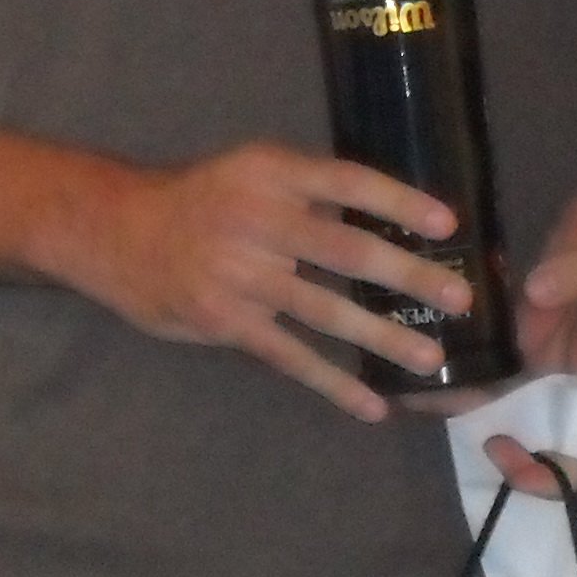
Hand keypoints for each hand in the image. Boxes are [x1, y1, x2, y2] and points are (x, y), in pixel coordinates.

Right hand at [75, 145, 472, 421]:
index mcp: (271, 171)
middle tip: (457, 297)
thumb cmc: (201, 199)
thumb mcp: (252, 172)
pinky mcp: (227, 321)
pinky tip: (371, 405)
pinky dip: (334, 383)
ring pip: (325, 309)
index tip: (446, 223)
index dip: (398, 201)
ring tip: (429, 358)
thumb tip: (385, 221)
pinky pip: (291, 355)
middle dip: (407, 275)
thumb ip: (307, 192)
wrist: (119, 231)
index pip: (346, 182)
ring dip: (382, 336)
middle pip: (345, 249)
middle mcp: (258, 219)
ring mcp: (241, 274)